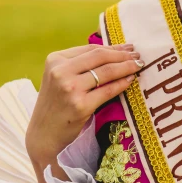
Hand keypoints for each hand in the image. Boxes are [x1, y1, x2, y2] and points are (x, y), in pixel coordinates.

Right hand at [25, 42, 143, 164]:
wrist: (43, 135)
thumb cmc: (55, 105)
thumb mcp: (59, 78)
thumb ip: (79, 64)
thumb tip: (114, 52)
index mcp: (55, 60)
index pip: (90, 49)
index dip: (112, 47)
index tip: (127, 47)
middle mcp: (61, 72)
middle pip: (100, 56)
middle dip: (123, 55)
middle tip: (138, 55)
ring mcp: (70, 89)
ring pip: (106, 72)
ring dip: (126, 67)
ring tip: (138, 66)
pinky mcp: (80, 106)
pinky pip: (107, 91)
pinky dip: (122, 84)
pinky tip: (130, 80)